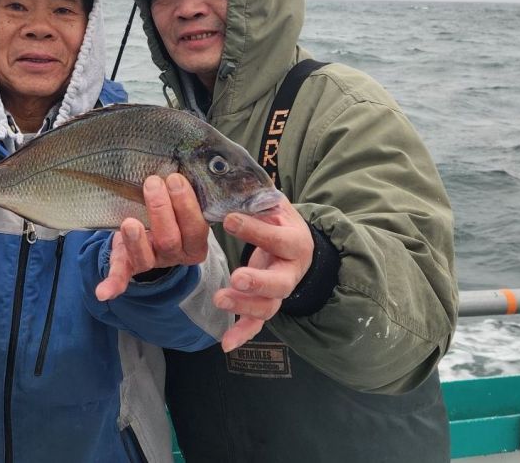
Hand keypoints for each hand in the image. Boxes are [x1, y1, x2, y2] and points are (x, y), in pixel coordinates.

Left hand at [95, 173, 209, 300]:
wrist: (155, 229)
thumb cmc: (173, 209)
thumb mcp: (184, 202)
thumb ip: (188, 190)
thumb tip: (189, 163)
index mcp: (194, 243)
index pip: (196, 228)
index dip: (187, 205)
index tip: (175, 178)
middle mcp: (174, 255)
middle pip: (170, 240)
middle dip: (161, 211)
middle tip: (152, 183)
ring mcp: (151, 262)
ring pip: (145, 258)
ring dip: (137, 241)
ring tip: (129, 222)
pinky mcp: (129, 265)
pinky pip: (121, 276)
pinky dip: (112, 284)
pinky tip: (103, 293)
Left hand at [215, 197, 313, 351]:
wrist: (299, 246)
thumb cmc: (279, 221)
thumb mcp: (274, 205)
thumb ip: (257, 196)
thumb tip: (229, 176)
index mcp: (295, 242)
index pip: (277, 238)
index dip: (255, 230)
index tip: (229, 219)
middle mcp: (291, 271)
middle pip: (279, 283)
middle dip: (258, 282)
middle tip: (236, 277)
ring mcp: (280, 292)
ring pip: (268, 307)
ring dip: (245, 307)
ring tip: (220, 300)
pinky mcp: (267, 305)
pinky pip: (257, 324)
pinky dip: (243, 334)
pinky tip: (226, 344)